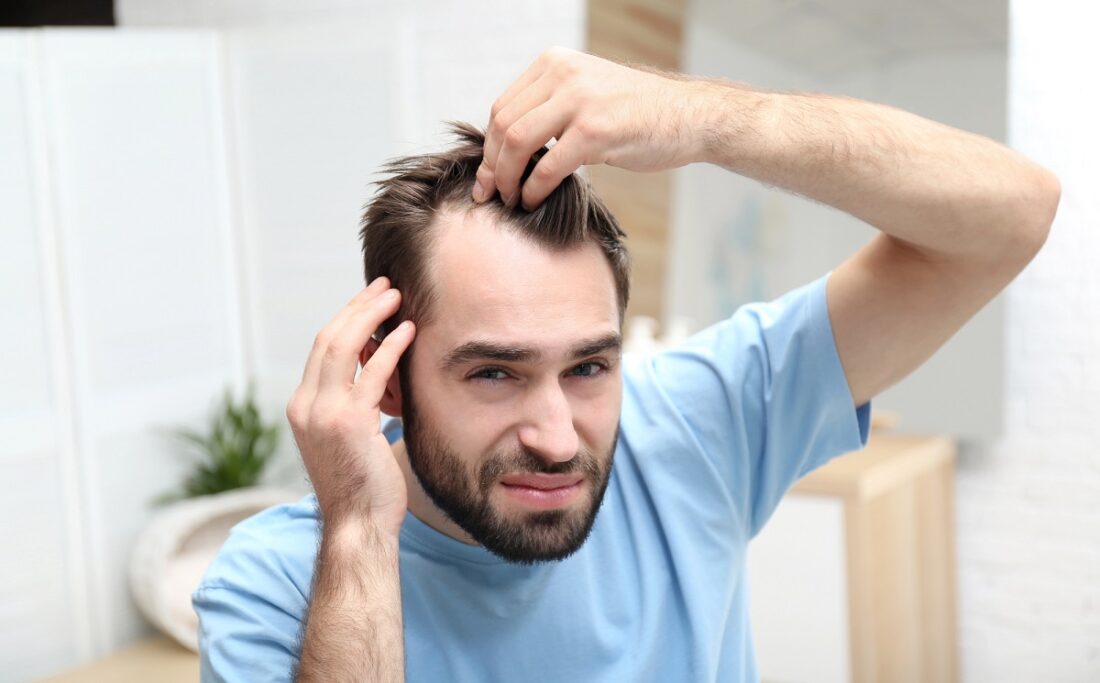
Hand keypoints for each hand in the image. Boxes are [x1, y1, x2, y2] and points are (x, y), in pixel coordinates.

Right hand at [286, 277, 415, 537]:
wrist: (357, 526)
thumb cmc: (362, 487)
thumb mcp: (347, 439)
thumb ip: (354, 407)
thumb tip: (378, 381)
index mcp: (301, 407)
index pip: (321, 350)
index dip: (346, 320)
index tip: (370, 302)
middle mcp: (305, 406)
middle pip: (329, 339)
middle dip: (358, 308)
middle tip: (384, 287)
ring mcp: (324, 414)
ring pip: (344, 347)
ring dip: (371, 316)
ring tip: (396, 297)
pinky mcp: (350, 423)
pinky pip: (373, 373)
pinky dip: (391, 348)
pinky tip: (408, 332)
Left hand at [474, 46, 703, 210]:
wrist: (689, 116)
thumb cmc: (637, 113)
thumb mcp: (587, 91)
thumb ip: (550, 106)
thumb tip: (506, 144)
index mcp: (555, 62)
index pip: (503, 106)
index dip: (490, 147)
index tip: (488, 175)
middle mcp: (563, 74)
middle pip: (504, 124)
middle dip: (492, 166)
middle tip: (491, 194)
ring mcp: (580, 101)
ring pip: (518, 144)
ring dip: (508, 179)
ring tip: (511, 199)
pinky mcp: (595, 131)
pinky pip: (548, 166)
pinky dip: (534, 190)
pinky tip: (533, 201)